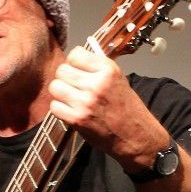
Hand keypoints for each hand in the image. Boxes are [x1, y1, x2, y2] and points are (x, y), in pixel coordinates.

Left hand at [48, 46, 169, 168]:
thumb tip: (75, 60)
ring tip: (72, 99)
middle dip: (66, 78)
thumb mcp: (118, 80)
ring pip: (55, 87)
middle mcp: (97, 84)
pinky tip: (71, 111)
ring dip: (60, 93)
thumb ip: (97, 68)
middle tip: (74, 87)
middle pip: (62, 70)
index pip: (75, 54)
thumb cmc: (127, 109)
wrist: (135, 136)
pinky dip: (60, 109)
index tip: (78, 70)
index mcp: (108, 70)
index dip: (74, 63)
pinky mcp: (77, 119)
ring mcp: (86, 102)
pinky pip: (55, 106)